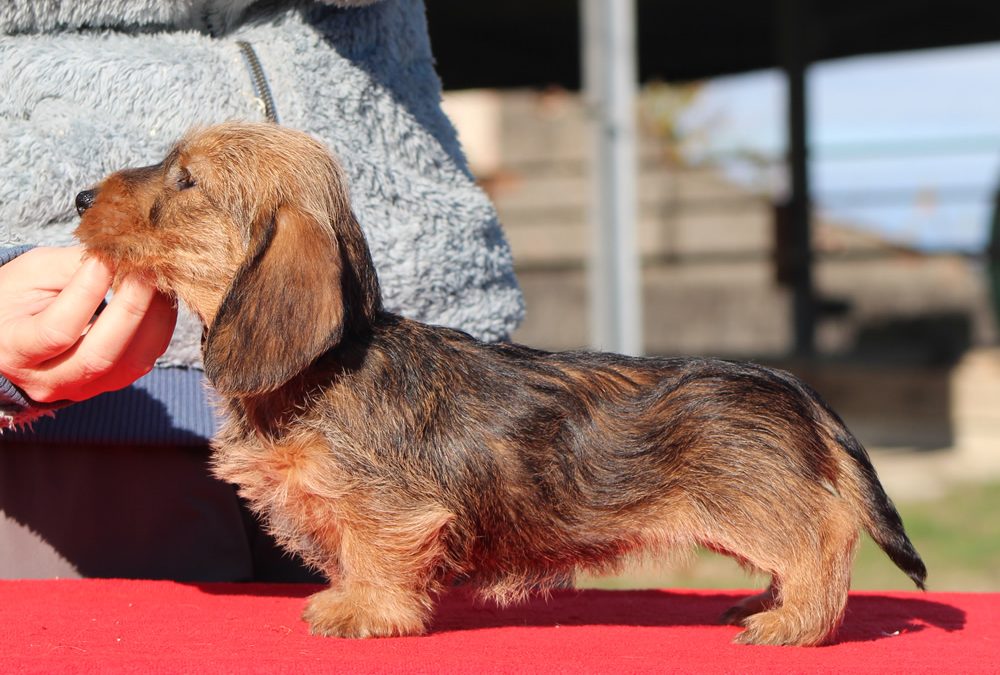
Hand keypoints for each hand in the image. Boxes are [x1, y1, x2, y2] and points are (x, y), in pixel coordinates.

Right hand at [0, 246, 176, 402]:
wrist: (13, 331)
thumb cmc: (19, 295)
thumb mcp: (33, 274)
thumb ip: (74, 266)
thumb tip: (124, 256)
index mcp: (14, 350)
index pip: (57, 331)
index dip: (87, 292)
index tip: (107, 257)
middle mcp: (47, 380)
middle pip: (99, 356)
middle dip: (131, 308)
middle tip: (148, 268)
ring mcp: (82, 388)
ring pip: (130, 364)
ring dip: (155, 319)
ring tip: (161, 280)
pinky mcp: (110, 384)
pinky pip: (143, 360)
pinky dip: (159, 328)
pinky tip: (161, 298)